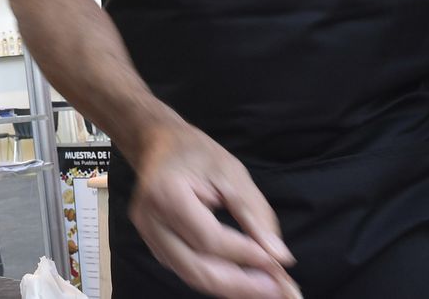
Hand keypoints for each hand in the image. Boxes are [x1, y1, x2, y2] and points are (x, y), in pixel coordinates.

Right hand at [129, 123, 299, 298]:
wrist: (159, 144)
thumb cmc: (196, 153)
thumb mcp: (232, 173)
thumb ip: (255, 215)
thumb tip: (279, 257)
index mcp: (166, 195)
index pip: (208, 238)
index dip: (244, 254)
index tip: (278, 264)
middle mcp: (150, 221)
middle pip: (196, 268)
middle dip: (240, 285)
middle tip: (279, 290)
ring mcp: (149, 236)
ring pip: (191, 275)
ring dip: (231, 287)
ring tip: (268, 288)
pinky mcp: (155, 246)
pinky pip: (187, 269)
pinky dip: (217, 278)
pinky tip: (244, 279)